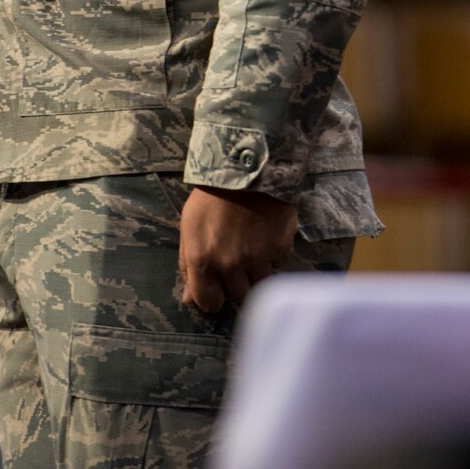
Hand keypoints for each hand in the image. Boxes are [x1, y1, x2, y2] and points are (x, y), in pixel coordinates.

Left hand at [179, 186, 297, 312]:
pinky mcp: (281, 248)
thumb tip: (190, 299)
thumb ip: (188, 265)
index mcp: (203, 260)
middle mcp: (230, 264)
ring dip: (256, 274)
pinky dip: (272, 257)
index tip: (217, 289)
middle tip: (236, 266)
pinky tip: (266, 238)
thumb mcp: (190, 227)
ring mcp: (258, 258)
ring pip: (259, 284)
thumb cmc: (211, 196)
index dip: (213, 298)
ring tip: (253, 252)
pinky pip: (277, 265)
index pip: (209, 302)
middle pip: (238, 296)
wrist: (248, 166)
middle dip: (236, 285)